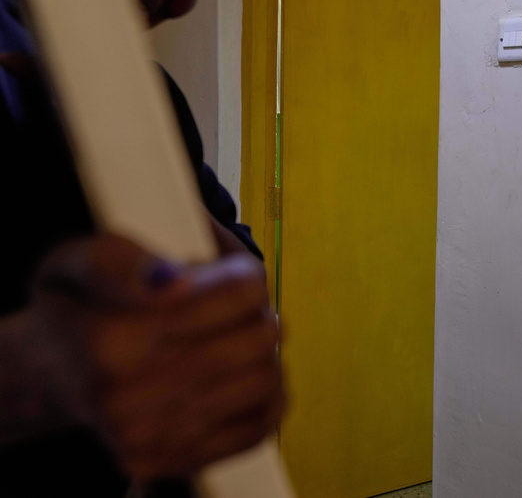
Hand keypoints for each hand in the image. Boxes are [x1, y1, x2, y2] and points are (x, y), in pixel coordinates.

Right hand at [27, 234, 283, 479]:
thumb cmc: (79, 308)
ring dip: (264, 352)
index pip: (239, 293)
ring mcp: (150, 437)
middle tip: (236, 306)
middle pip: (260, 336)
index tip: (229, 272)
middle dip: (257, 311)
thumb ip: (120, 260)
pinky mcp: (173, 462)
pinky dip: (266, 393)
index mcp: (110, 338)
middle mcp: (126, 397)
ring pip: (267, 379)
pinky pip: (261, 423)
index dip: (243, 273)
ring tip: (235, 339)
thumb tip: (171, 281)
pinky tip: (240, 374)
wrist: (54, 374)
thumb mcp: (80, 259)